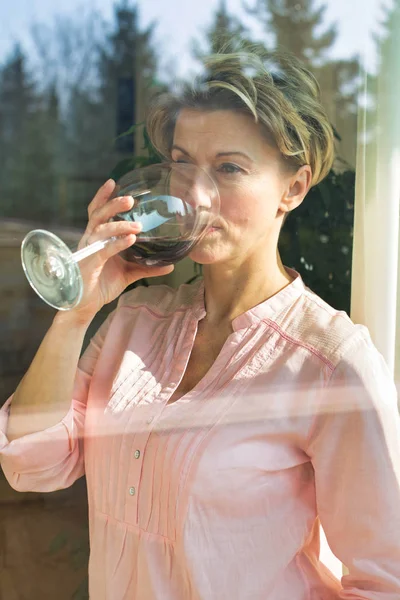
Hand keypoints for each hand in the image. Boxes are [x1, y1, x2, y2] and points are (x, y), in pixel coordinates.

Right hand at [68, 179, 173, 320]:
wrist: (86, 305)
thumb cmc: (102, 284)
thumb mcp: (129, 273)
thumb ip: (147, 267)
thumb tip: (170, 264)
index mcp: (98, 238)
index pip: (98, 212)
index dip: (103, 197)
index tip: (114, 182)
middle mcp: (91, 240)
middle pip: (98, 215)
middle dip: (113, 204)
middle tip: (130, 200)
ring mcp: (89, 251)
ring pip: (100, 230)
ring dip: (119, 225)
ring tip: (137, 226)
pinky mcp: (89, 264)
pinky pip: (104, 250)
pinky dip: (117, 243)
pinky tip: (130, 239)